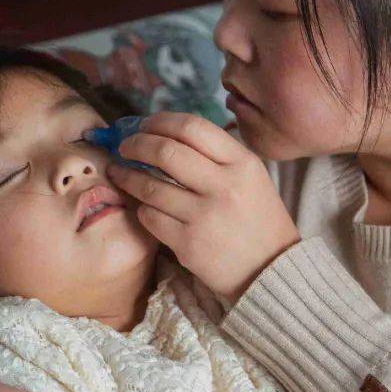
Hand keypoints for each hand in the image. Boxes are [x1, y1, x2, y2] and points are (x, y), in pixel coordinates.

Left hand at [107, 112, 300, 300]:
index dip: (160, 121)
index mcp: (242, 163)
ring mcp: (204, 216)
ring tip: (120, 173)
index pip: (192, 127)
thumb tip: (165, 134)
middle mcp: (224, 186)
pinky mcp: (188, 244)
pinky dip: (141, 208)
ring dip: (127, 176)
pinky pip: (150, 217)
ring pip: (149, 185)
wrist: (270, 270)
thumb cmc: (258, 219)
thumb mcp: (251, 177)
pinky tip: (143, 206)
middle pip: (165, 151)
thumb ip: (217, 155)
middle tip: (125, 146)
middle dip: (136, 144)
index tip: (145, 125)